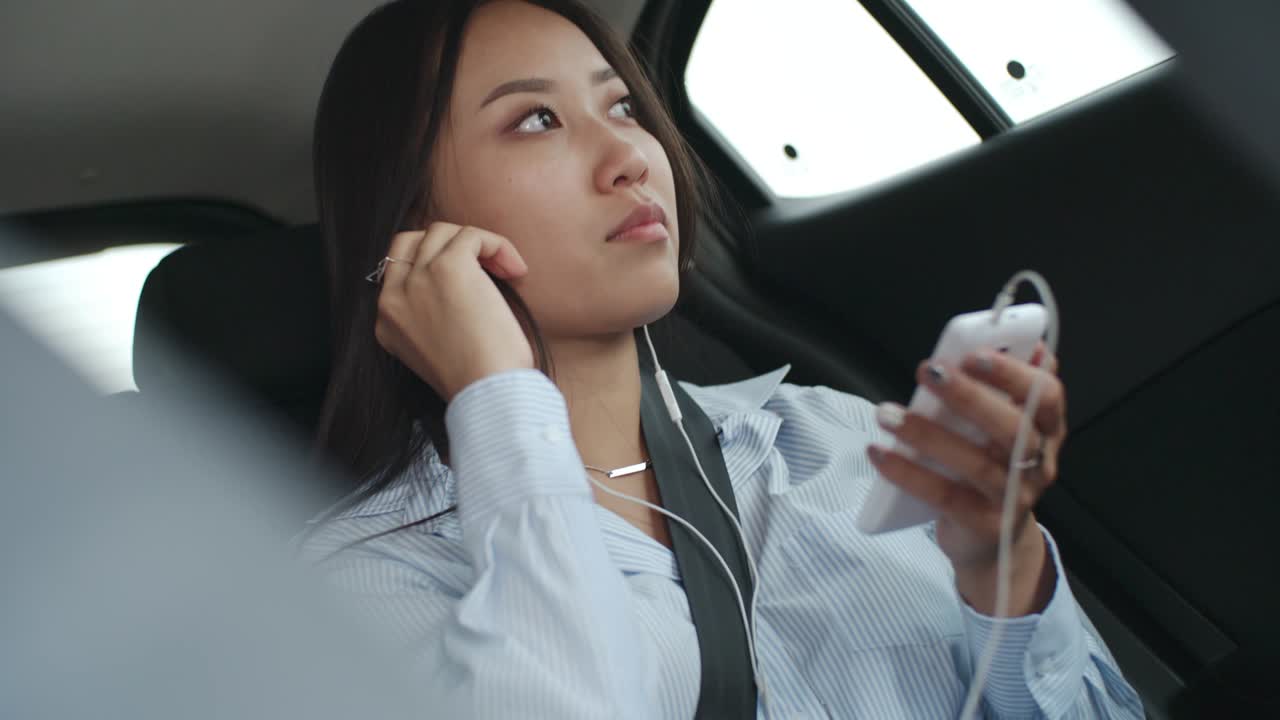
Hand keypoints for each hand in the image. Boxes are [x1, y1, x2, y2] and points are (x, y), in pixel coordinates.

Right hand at [373, 223, 533, 401]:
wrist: (488, 392)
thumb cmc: (478, 379)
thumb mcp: (439, 348)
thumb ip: (432, 316)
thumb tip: (459, 284)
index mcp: (386, 321)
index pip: (398, 268)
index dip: (435, 265)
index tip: (471, 284)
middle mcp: (394, 297)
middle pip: (415, 242)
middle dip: (451, 248)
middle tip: (488, 271)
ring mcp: (418, 278)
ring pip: (443, 233)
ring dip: (479, 246)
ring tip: (508, 273)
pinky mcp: (449, 267)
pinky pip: (472, 236)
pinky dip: (498, 246)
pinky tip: (516, 271)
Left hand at [867, 343, 1065, 613]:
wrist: (990, 540)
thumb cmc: (991, 469)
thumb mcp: (1000, 427)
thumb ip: (1006, 389)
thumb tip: (1030, 343)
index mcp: (1045, 431)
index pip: (1047, 396)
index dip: (1015, 373)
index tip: (973, 353)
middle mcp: (1037, 464)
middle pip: (1013, 429)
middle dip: (970, 396)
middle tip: (928, 370)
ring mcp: (1014, 498)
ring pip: (977, 464)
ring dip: (927, 434)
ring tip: (885, 413)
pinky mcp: (984, 525)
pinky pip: (945, 497)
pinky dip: (908, 473)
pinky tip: (878, 452)